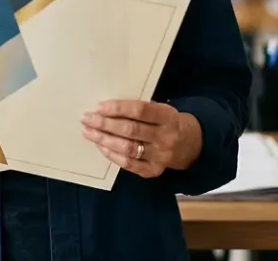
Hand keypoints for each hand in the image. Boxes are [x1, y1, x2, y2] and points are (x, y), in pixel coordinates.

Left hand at [80, 100, 201, 177]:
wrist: (190, 144)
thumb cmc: (166, 122)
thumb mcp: (161, 109)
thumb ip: (139, 109)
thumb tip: (105, 107)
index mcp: (167, 116)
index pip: (140, 111)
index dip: (117, 108)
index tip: (98, 106)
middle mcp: (165, 136)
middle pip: (130, 130)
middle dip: (104, 124)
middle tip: (86, 119)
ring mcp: (161, 156)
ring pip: (127, 148)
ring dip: (104, 139)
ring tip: (88, 132)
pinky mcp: (155, 170)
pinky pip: (129, 164)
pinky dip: (112, 155)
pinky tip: (101, 146)